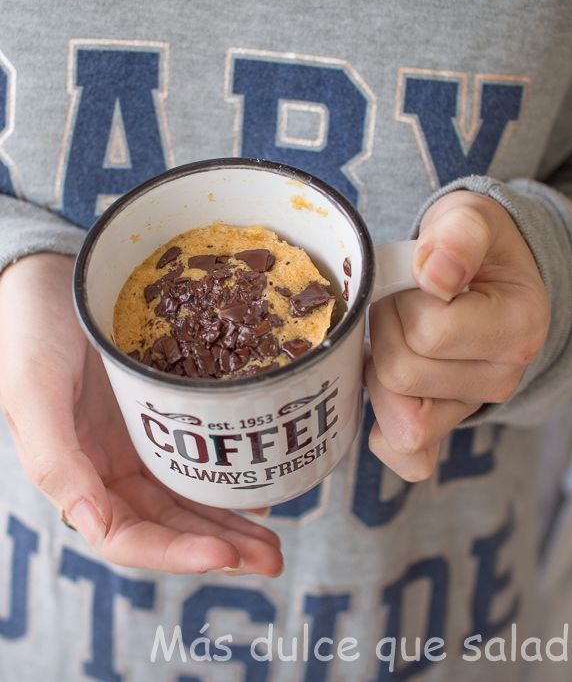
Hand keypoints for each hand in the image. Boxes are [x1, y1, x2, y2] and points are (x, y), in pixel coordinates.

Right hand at [0, 253, 282, 575]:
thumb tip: (95, 527)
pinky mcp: (162, 413)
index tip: (224, 555)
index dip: (175, 554)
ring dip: (230, 524)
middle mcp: (111, 468)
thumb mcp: (33, 392)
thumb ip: (56, 461)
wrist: (48, 276)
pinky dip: (226, 478)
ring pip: (189, 498)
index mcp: (77, 475)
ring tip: (274, 539)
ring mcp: (139, 442)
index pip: (127, 536)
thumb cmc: (31, 331)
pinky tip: (258, 489)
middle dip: (219, 548)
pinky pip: (197, 454)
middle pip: (169, 526)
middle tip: (272, 561)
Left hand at [365, 190, 549, 481]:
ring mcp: (473, 406)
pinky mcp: (447, 424)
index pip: (427, 334)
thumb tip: (435, 275)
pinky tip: (385, 394)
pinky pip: (408, 453)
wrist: (486, 271)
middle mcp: (502, 376)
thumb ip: (458, 237)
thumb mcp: (470, 220)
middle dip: (385, 331)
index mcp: (517, 326)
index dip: (402, 302)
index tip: (416, 280)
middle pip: (402, 375)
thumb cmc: (472, 245)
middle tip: (403, 303)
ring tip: (401, 332)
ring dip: (380, 366)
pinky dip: (385, 432)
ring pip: (396, 413)